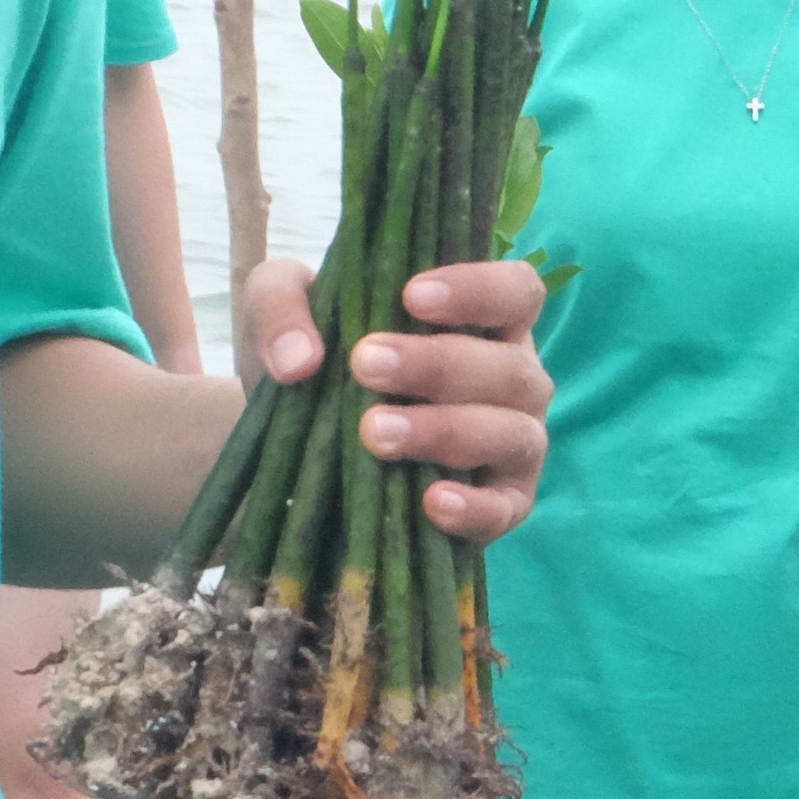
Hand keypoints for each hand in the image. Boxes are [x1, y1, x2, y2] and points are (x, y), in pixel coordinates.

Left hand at [236, 257, 553, 541]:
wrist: (303, 447)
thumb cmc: (320, 360)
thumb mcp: (279, 311)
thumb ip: (281, 306)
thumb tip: (298, 359)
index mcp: (485, 321)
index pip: (518, 291)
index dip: (480, 289)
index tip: (411, 296)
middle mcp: (515, 379)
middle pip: (512, 368)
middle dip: (438, 365)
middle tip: (365, 365)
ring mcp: (515, 443)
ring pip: (513, 434)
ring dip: (445, 431)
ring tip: (375, 433)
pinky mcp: (503, 504)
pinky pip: (504, 508)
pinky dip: (474, 507)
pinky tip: (432, 501)